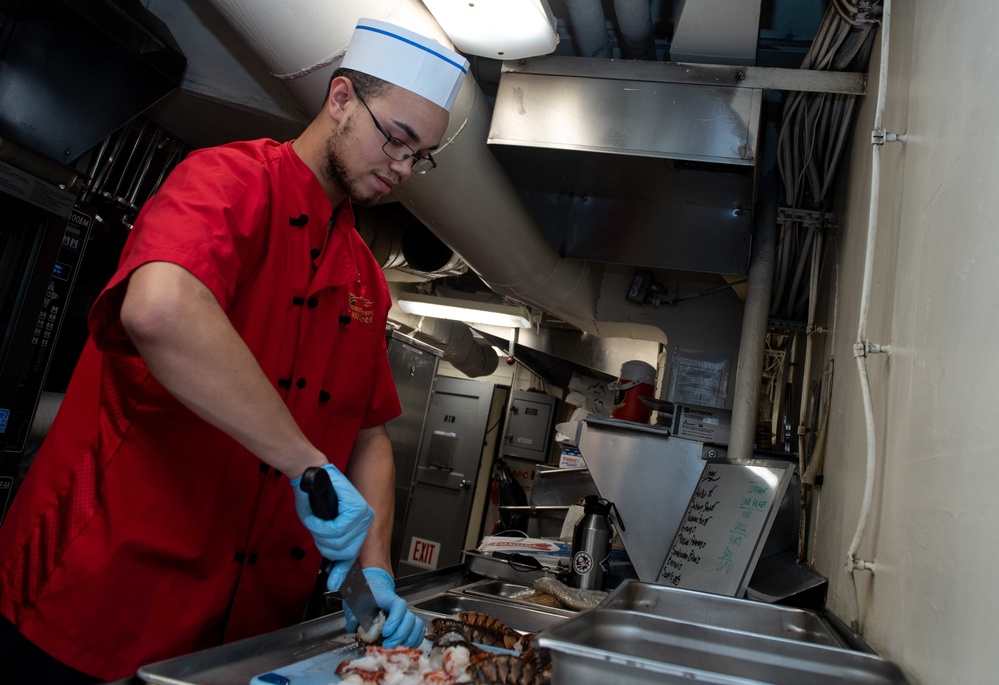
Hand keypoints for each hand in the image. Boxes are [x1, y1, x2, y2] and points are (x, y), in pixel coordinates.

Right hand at [290, 464, 373, 589]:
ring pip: (339, 543)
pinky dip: (320, 526)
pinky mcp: (357, 508)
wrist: (311, 474)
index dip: (343, 572)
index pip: (353, 557)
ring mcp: (363, 515)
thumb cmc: (314, 497)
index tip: (335, 583)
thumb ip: (331, 546)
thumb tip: (336, 574)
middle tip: (316, 531)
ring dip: (320, 535)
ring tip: (316, 520)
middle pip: (344, 553)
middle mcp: (365, 521)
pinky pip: (336, 531)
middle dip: (325, 546)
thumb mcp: (323, 527)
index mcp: (360, 526)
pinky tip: (317, 517)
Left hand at [345, 568, 423, 647]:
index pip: (398, 606)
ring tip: (397, 647)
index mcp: (387, 598)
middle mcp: (399, 607)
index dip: (395, 620)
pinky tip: (406, 646)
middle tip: (387, 645)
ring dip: (409, 638)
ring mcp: (405, 614)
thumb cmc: (365, 594)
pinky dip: (415, 639)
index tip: (385, 632)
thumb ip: (353, 615)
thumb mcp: (356, 601)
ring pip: (416, 624)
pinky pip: (418, 629)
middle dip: (400, 635)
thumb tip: (353, 628)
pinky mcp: (407, 622)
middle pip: (409, 618)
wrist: (373, 586)